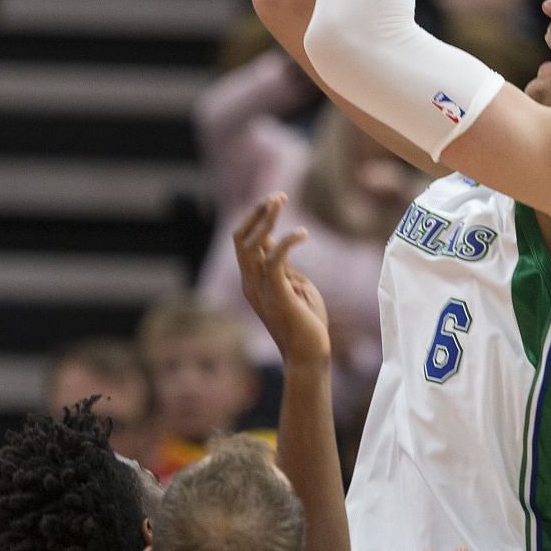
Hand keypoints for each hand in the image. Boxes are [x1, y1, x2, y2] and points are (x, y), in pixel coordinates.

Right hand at [234, 194, 331, 369]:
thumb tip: (278, 243)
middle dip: (257, 212)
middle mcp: (251, 283)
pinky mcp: (277, 295)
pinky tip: (302, 233)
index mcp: (253, 281)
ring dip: (265, 219)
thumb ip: (283, 266)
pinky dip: (286, 242)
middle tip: (278, 194)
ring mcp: (261, 290)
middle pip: (241, 239)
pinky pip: (274, 261)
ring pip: (251, 245)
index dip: (257, 218)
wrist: (308, 356)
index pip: (246, 242)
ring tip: (280, 198)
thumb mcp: (295, 287)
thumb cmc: (307, 324)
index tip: (276, 199)